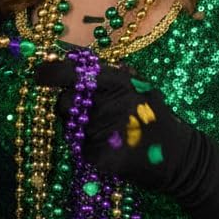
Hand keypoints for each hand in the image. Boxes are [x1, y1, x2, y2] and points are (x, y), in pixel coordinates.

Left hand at [36, 59, 218, 218]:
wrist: (180, 159)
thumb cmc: (157, 116)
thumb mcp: (142, 85)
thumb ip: (114, 71)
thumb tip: (81, 60)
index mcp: (116, 83)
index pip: (72, 73)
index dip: (50, 72)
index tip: (38, 73)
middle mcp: (105, 105)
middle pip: (64, 103)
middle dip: (68, 105)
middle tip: (85, 109)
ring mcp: (101, 133)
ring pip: (69, 127)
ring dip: (78, 126)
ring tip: (102, 129)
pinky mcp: (99, 159)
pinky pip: (79, 148)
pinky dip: (88, 147)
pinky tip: (108, 147)